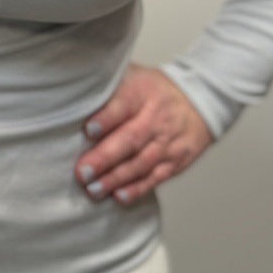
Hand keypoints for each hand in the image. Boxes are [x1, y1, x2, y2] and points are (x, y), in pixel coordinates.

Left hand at [75, 63, 212, 206]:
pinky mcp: (175, 161)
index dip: (106, 118)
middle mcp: (156, 118)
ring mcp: (168, 142)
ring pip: (142, 162)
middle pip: (132, 138)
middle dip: (105, 157)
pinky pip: (156, 177)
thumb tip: (73, 95)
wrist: (200, 101)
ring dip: (116, 178)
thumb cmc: (154, 90)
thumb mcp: (133, 76)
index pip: (124, 104)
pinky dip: (138, 189)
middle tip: (83, 172)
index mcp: (142, 92)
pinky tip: (119, 196)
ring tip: (94, 189)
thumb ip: (108, 86)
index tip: (88, 129)